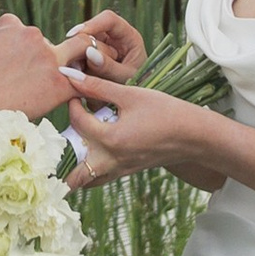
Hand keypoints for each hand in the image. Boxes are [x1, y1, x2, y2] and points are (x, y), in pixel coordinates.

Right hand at [0, 13, 81, 119]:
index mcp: (11, 24)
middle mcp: (33, 34)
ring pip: (81, 51)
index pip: (28, 35)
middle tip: (56, 75)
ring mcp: (48, 57)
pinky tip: (89, 102)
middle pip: (55, 42)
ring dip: (82, 64)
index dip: (27, 53)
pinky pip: (84, 84)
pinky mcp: (58, 82)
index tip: (22, 71)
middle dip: (60, 53)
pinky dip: (90, 90)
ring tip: (79, 83)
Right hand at [57, 8, 146, 84]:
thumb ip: (109, 66)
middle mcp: (113, 38)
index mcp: (128, 36)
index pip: (109, 20)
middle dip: (80, 44)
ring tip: (78, 72)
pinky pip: (76, 56)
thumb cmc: (135, 89)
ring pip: (80, 43)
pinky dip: (73, 65)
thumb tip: (89, 52)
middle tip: (75, 62)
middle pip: (90, 29)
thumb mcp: (125, 79)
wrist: (131, 105)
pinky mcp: (89, 58)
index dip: (92, 24)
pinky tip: (75, 76)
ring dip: (75, 56)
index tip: (75, 35)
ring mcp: (100, 47)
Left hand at [62, 73, 214, 191]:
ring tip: (70, 148)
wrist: (195, 135)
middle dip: (60, 157)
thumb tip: (70, 75)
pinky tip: (92, 151)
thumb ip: (98, 87)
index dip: (72, 103)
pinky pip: (101, 178)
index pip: (77, 122)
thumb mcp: (131, 95)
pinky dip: (90, 170)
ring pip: (86, 180)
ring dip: (73, 168)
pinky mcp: (128, 172)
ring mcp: (120, 170)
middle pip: (73, 172)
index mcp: (110, 139)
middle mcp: (112, 160)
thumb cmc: (166, 112)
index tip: (75, 91)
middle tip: (59, 135)